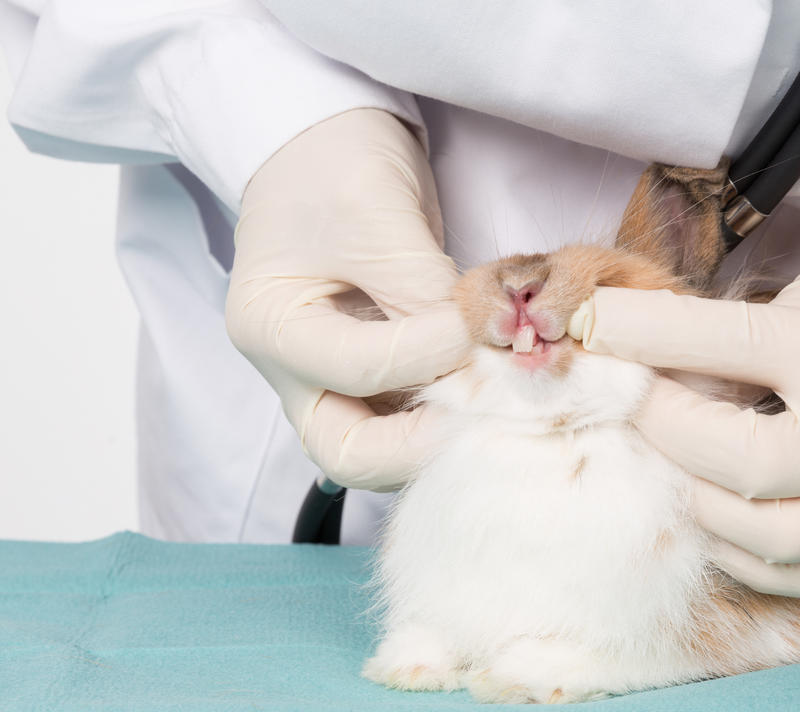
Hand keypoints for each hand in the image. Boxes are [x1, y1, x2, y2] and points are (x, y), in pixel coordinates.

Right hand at [226, 109, 469, 491]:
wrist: (324, 141)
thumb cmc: (334, 163)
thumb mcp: (376, 214)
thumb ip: (424, 289)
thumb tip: (488, 346)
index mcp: (269, 327)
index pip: (359, 369)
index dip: (433, 352)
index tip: (489, 325)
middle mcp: (292, 370)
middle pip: (351, 452)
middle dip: (424, 443)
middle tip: (492, 411)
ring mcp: (329, 378)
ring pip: (382, 449)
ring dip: (441, 437)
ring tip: (499, 405)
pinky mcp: (368, 373)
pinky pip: (405, 418)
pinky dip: (446, 415)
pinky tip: (489, 392)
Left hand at [569, 262, 799, 599]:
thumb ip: (734, 335)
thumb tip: (637, 358)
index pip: (735, 341)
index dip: (650, 332)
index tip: (593, 323)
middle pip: (744, 460)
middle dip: (668, 430)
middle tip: (637, 403)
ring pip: (769, 534)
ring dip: (700, 498)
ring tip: (678, 462)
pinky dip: (742, 553)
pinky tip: (717, 517)